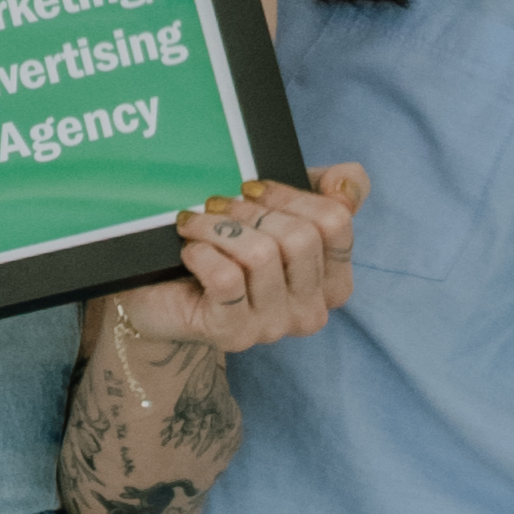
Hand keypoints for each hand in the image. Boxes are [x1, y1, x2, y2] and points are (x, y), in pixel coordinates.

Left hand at [96, 163, 368, 361]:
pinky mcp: (233, 333)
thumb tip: (348, 180)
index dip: (291, 194)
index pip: (336, 222)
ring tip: (193, 224)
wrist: (165, 298)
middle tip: (216, 204)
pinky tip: (190, 251)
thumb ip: (325, 189)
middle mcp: (311, 311)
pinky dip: (202, 253)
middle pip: (301, 238)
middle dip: (251, 210)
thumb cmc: (227, 251)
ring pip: (262, 255)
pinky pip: (227, 279)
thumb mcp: (278, 212)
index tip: (252, 187)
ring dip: (218, 228)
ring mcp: (274, 327)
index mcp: (333, 282)